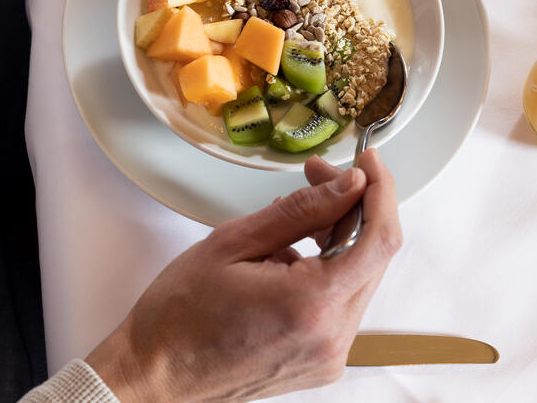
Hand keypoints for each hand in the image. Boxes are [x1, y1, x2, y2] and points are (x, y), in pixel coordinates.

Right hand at [85, 150, 401, 401]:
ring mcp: (328, 354)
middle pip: (373, 257)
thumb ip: (299, 212)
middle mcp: (330, 337)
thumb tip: (347, 185)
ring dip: (339, 238)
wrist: (156, 373)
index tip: (368, 161)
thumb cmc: (180, 315)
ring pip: (358, 279)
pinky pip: (340, 304)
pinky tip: (288, 255)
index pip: (378, 240)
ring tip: (294, 218)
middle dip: (353, 208)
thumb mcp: (232, 244)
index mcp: (310, 305)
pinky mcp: (320, 361)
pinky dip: (325, 270)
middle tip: (319, 175)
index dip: (380, 192)